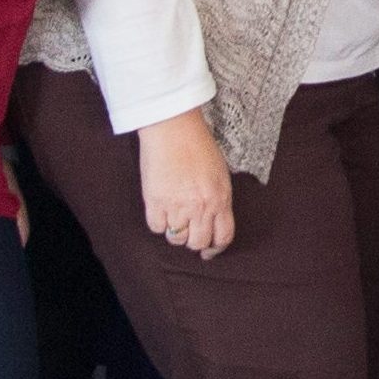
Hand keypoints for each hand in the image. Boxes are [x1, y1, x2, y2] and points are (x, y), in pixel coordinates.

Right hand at [138, 109, 236, 258]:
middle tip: (187, 231)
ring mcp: (177, 205)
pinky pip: (156, 227)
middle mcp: (201, 207)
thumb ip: (219, 199)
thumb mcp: (220, 174)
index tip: (208, 251)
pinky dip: (158, 222)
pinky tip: (160, 209)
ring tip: (172, 215)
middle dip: (193, 241)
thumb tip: (213, 221)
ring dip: (174, 231)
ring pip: (176, 238)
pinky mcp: (155, 201)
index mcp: (220, 199)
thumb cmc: (197, 145)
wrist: (173, 127)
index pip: (223, 237)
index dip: (215, 249)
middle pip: (198, 242)